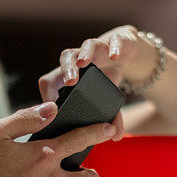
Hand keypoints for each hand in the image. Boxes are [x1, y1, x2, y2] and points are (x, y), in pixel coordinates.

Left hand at [38, 25, 156, 139]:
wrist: (126, 51)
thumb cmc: (107, 76)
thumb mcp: (106, 99)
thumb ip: (110, 117)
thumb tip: (116, 137)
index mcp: (70, 74)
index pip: (52, 80)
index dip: (50, 92)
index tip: (52, 108)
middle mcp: (81, 59)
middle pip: (66, 59)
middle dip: (66, 70)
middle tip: (69, 83)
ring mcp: (98, 48)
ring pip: (85, 46)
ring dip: (83, 54)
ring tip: (83, 63)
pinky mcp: (116, 40)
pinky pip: (113, 40)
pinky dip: (114, 47)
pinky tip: (114, 55)